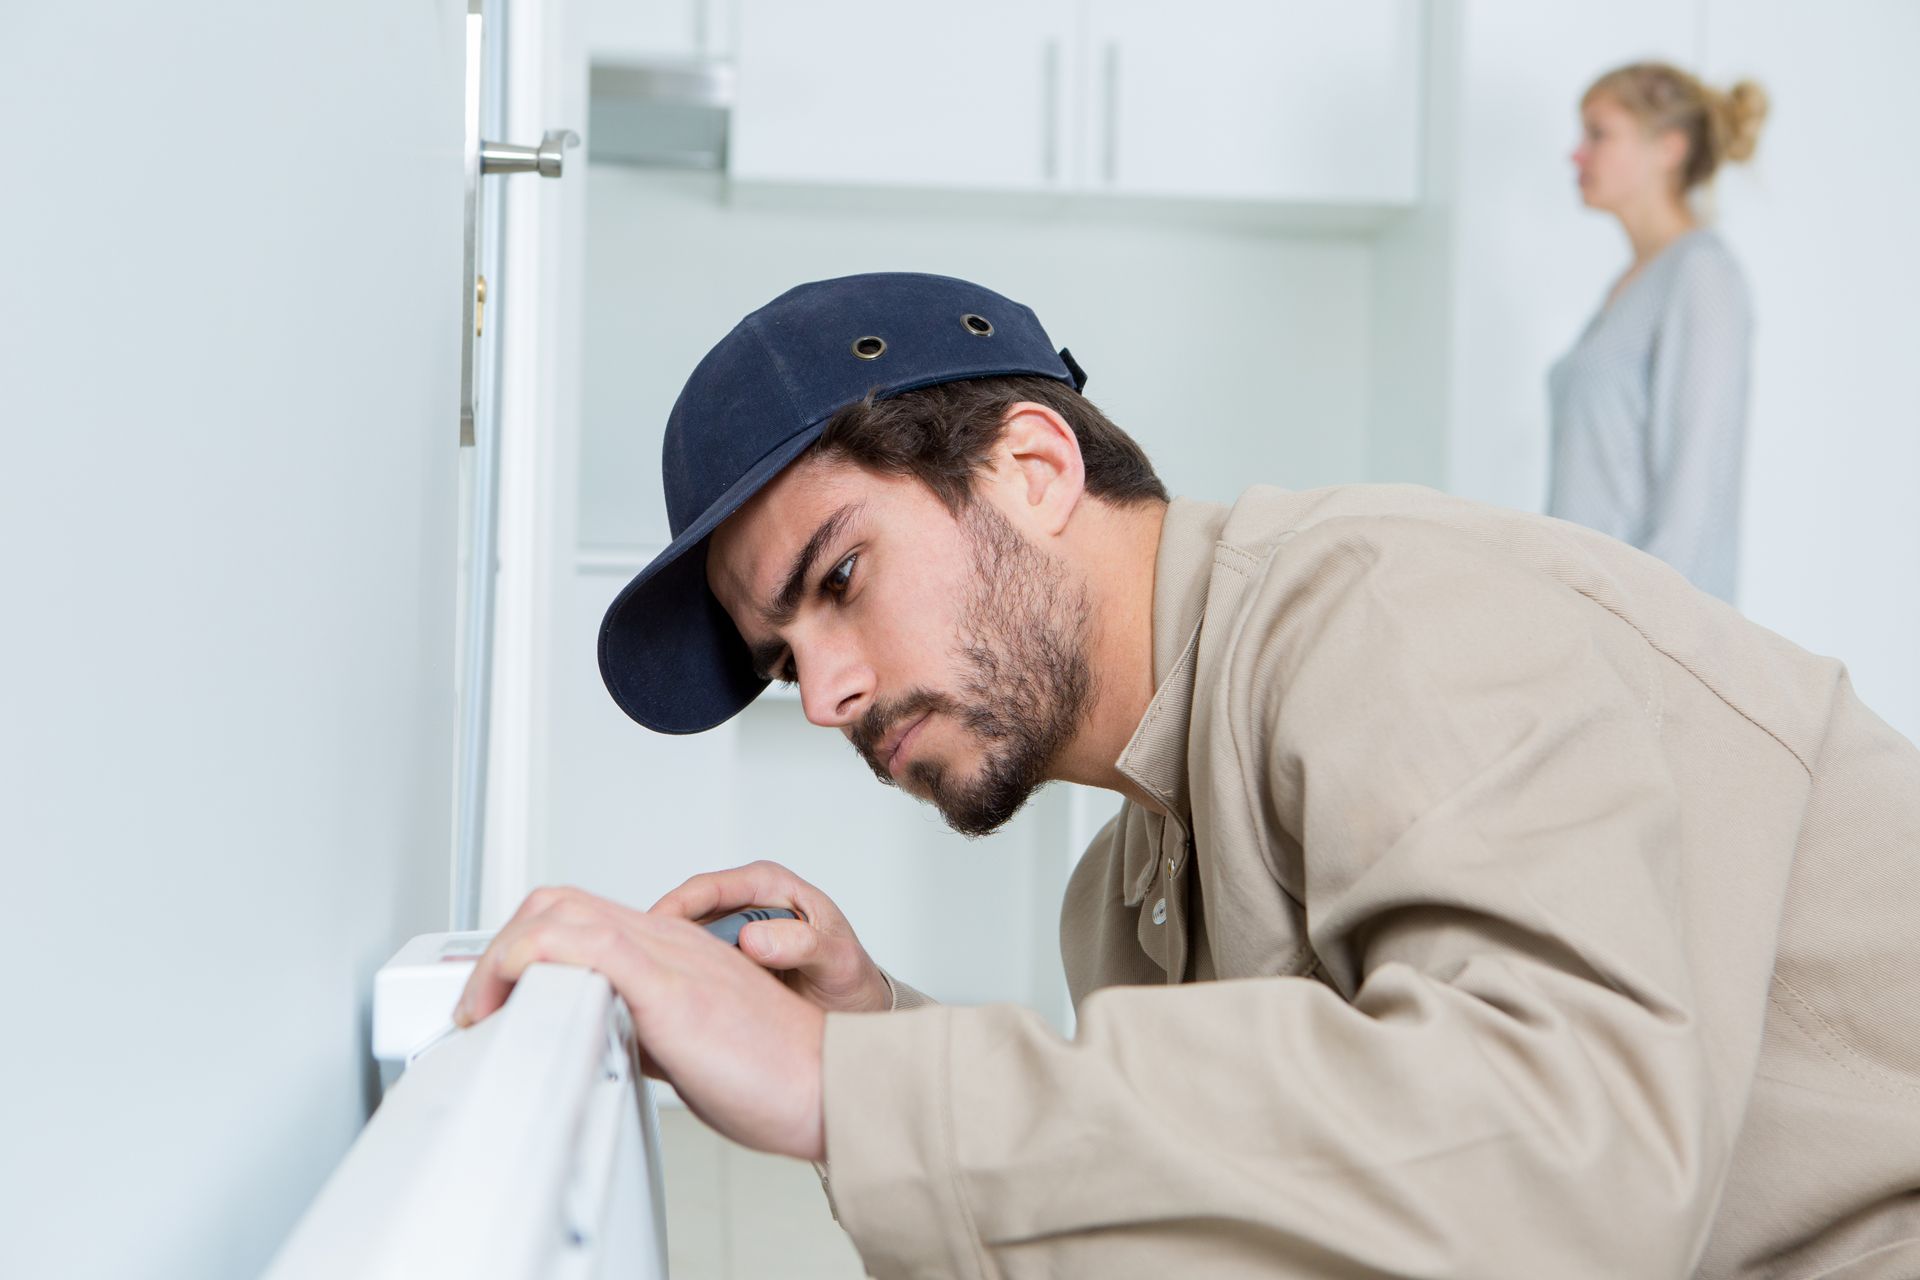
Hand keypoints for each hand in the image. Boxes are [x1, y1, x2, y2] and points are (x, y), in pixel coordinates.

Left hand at [453, 886, 826, 1161]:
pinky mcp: (668, 984)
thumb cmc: (776, 1074)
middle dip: (502, 947)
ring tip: (486, 1008)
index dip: (528, 948)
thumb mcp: (691, 1047)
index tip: (500, 998)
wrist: (828, 1085)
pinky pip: (582, 942)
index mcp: (674, 952)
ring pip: (561, 910)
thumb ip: (646, 1029)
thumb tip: (602, 1041)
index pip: (581, 919)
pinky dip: (528, 958)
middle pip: (560, 902)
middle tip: (482, 1003)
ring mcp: (668, 955)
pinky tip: (513, 1001)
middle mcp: (668, 940)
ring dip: (503, 955)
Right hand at [651, 860, 891, 1014]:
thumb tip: (754, 938)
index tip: (654, 931)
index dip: (677, 908)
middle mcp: (746, 903)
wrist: (854, 1010)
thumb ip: (802, 945)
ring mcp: (733, 932)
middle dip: (658, 935)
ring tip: (642, 981)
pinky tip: (664, 996)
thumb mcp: (836, 959)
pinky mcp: (726, 959)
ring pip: (683, 938)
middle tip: (635, 962)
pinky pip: (692, 962)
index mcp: (771, 886)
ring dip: (663, 957)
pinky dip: (676, 975)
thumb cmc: (850, 976)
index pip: (711, 888)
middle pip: (687, 912)